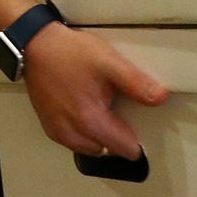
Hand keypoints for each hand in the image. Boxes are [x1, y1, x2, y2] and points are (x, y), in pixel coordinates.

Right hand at [21, 23, 167, 159]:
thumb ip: (136, 83)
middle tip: (119, 108)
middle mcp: (73, 135)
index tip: (138, 119)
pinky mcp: (49, 127)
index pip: (126, 150)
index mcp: (91, 123)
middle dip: (118, 136)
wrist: (35, 46)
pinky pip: (75, 140)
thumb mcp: (109, 63)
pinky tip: (84, 109)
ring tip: (102, 108)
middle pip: (109, 150)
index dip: (138, 137)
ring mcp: (59, 133)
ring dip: (100, 135)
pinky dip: (83, 132)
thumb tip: (161, 98)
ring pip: (91, 147)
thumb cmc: (71, 54)